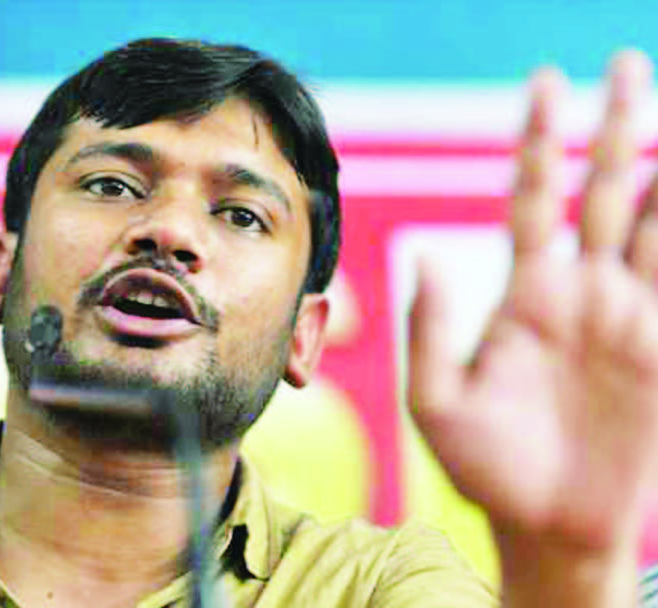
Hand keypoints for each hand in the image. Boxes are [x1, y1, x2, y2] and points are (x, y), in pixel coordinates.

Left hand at [408, 50, 657, 557]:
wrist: (542, 523)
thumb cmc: (484, 467)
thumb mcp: (437, 398)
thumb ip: (430, 327)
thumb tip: (425, 257)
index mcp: (525, 294)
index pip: (534, 197)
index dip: (539, 140)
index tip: (544, 82)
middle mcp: (580, 291)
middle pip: (603, 189)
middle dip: (614, 126)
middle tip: (623, 63)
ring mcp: (627, 315)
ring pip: (655, 219)